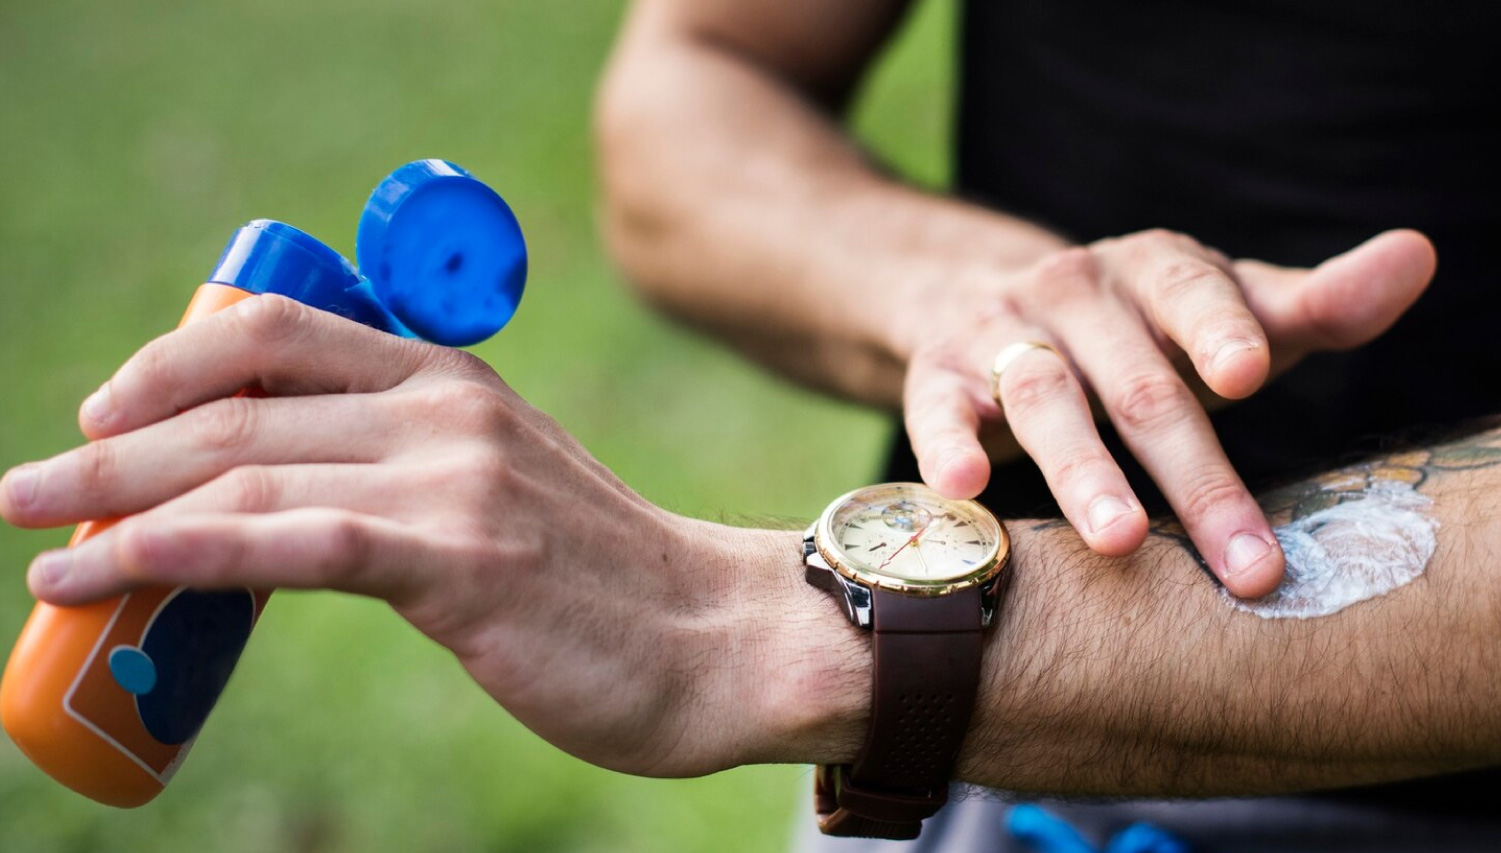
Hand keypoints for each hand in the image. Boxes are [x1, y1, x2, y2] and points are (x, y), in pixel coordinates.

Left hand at [0, 296, 848, 776]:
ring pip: (246, 466)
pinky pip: (291, 540)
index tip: (105, 411)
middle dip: (112, 445)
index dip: (172, 362)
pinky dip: (182, 549)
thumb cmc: (604, 579)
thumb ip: (404, 472)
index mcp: (452, 381)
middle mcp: (445, 409)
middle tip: (25, 485)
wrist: (716, 637)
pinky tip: (108, 570)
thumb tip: (284, 503)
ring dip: (117, 502)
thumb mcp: (501, 490)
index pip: (280, 335)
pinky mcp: (458, 557)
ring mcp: (453, 479)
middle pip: (239, 403)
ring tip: (37, 541)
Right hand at [899, 228, 1435, 597]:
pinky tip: (964, 487)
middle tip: (1241, 562)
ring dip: (1080, 471)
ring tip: (1119, 543)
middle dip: (1191, 472)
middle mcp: (1074, 290)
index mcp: (1153, 267)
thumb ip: (1312, 304)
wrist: (976, 296)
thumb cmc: (1134, 329)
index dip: (1216, 330)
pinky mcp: (937, 373)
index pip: (1191, 289)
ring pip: (1042, 397)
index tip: (1245, 376)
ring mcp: (999, 329)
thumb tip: (1418, 256)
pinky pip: (936, 409)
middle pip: (1135, 381)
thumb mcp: (1219, 310)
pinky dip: (946, 445)